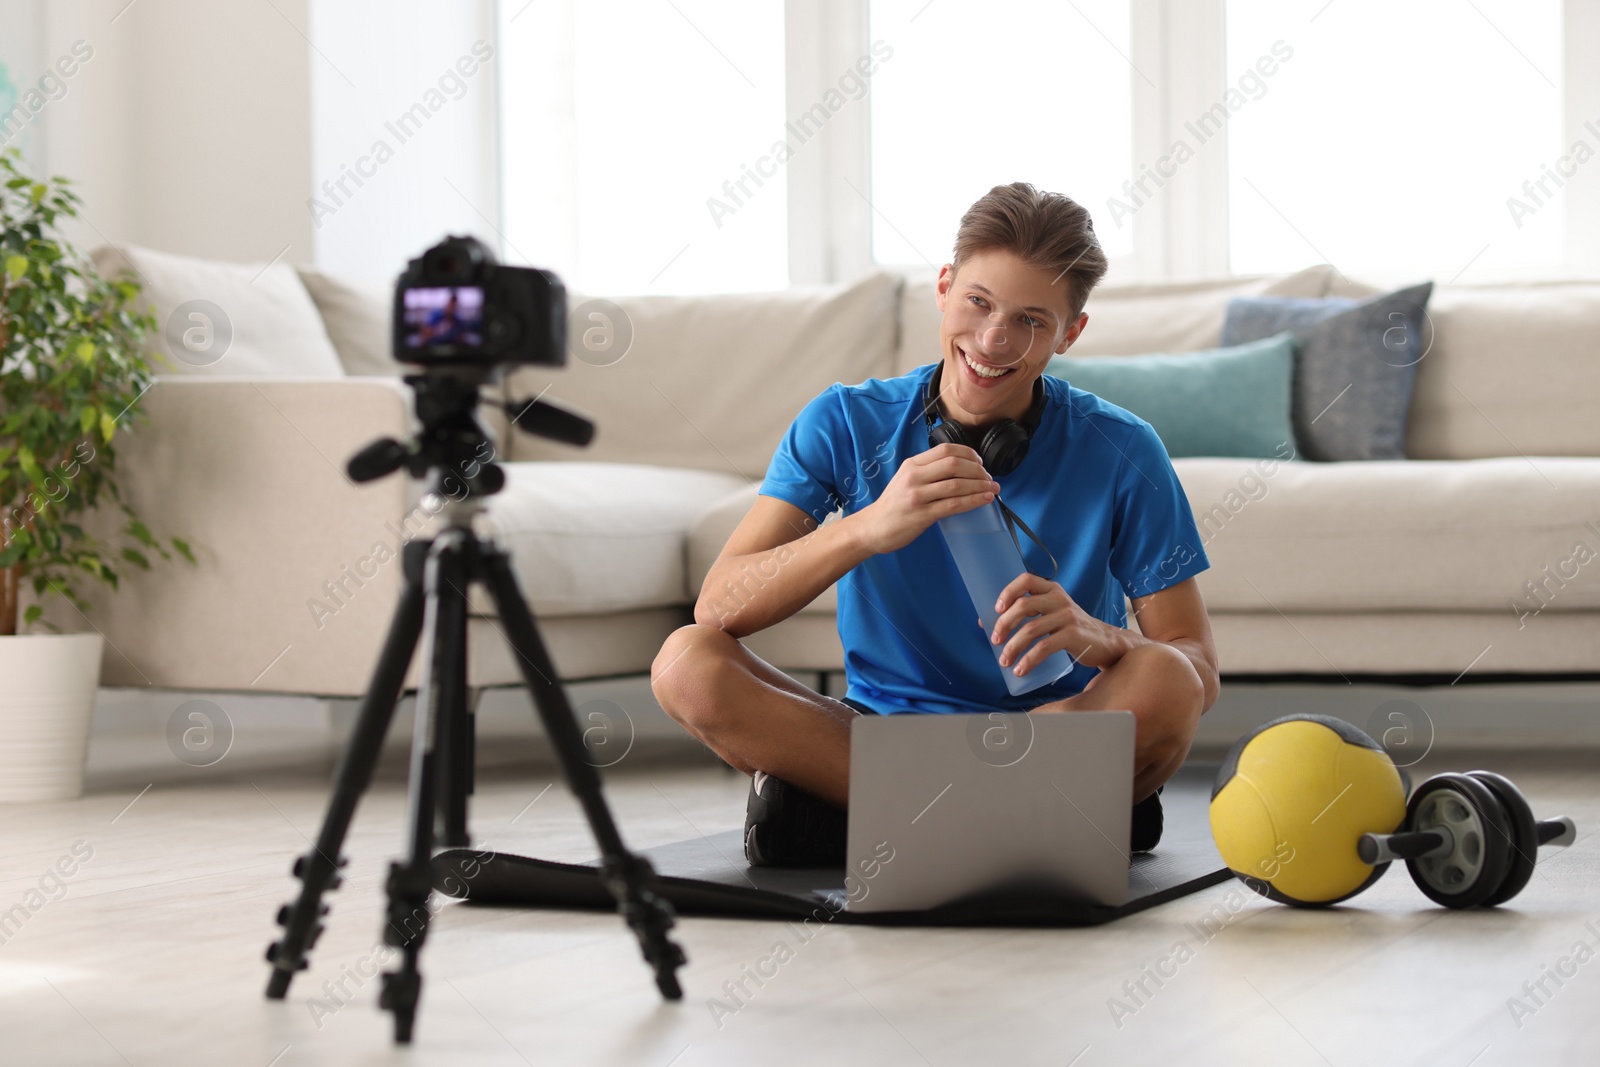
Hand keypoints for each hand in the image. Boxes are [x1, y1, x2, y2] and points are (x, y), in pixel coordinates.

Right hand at [854, 443, 1000, 554]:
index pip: (946, 449)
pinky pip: (954, 505)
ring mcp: (917, 495)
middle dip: (978, 470)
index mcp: (912, 464)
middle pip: (954, 464)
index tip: (980, 463)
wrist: (873, 527)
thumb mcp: (906, 479)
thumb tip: (962, 468)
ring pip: (957, 484)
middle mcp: (914, 476)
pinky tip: (984, 500)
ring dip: (980, 486)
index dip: (969, 454)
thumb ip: (928, 471)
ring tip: (992, 489)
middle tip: (989, 478)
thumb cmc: (893, 505)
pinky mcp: (922, 514)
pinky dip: (973, 501)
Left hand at [990, 573, 1130, 676]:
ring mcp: (1067, 616)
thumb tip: (985, 623)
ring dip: (1013, 647)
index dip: (1008, 592)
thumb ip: (1029, 613)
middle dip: (1004, 624)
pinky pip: (1044, 648)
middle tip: (995, 640)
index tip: (996, 609)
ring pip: (1031, 630)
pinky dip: (1028, 660)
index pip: (1026, 579)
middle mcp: (1059, 599)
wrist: (1105, 642)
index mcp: (1051, 589)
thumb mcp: (1053, 613)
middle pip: (1023, 605)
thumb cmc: (1071, 628)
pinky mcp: (1073, 635)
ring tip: (1004, 661)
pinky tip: (1020, 669)